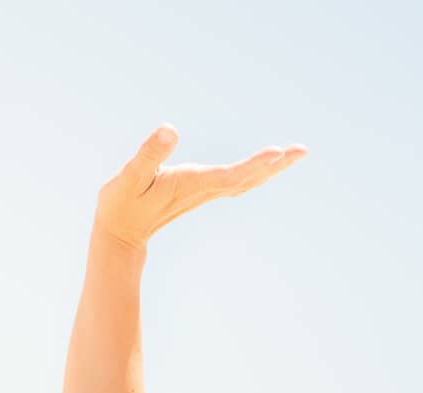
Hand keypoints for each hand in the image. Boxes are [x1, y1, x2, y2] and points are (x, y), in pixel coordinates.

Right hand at [93, 124, 307, 249]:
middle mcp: (203, 191)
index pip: (230, 176)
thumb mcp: (129, 178)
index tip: (279, 153)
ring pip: (245, 182)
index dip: (255, 165)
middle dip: (275, 165)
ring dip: (270, 169)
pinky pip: (236, 182)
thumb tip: (170, 130)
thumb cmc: (120, 205)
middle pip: (247, 179)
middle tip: (303, 151)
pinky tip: (267, 166)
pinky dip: (255, 172)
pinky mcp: (201, 192)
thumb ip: (148, 155)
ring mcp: (204, 193)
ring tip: (293, 155)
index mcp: (190, 185)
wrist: (119, 234)